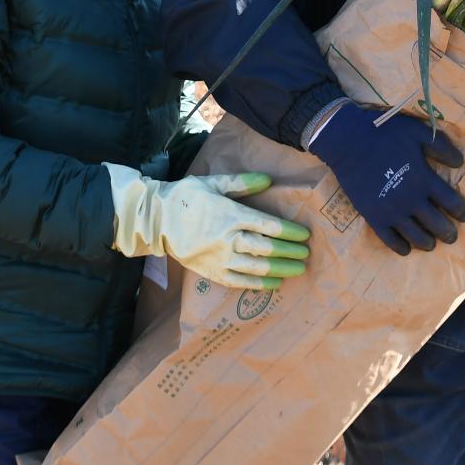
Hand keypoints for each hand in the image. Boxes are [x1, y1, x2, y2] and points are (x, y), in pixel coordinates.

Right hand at [105, 166, 312, 289]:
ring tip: (298, 269)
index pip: (267, 225)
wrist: (156, 221)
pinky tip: (275, 284)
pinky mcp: (212, 272)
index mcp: (230, 215)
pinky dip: (259, 284)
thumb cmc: (186, 197)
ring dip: (281, 269)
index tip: (305, 235)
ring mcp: (219, 258)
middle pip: (267, 248)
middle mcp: (227, 239)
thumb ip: (242, 183)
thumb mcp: (213, 182)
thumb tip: (269, 180)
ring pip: (256, 268)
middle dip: (290, 252)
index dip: (289, 232)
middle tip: (307, 253)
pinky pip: (240, 282)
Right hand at [306, 103, 464, 255]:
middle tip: (451, 236)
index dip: (461, 211)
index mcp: (424, 179)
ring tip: (431, 244)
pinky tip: (406, 248)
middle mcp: (411, 200)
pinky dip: (401, 248)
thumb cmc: (384, 133)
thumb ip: (441, 146)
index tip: (464, 216)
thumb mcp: (417, 131)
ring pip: (417, 237)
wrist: (348, 140)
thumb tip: (460, 162)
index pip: (452, 202)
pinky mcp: (373, 217)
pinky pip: (391, 240)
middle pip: (437, 225)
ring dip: (428, 243)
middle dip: (448, 233)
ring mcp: (392, 212)